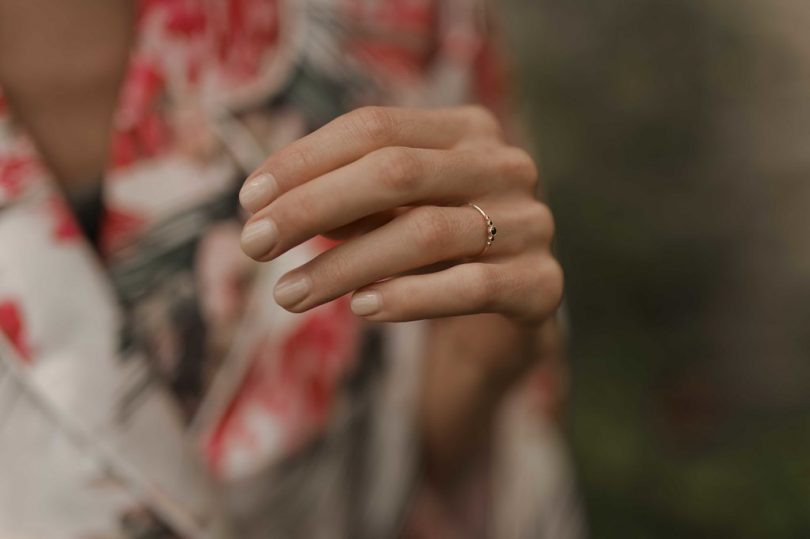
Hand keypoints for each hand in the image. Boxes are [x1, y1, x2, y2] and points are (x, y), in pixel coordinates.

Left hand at [238, 106, 561, 324]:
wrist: (513, 305)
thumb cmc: (439, 250)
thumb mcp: (391, 213)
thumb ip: (348, 201)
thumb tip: (267, 205)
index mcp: (467, 131)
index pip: (375, 128)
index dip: (305, 160)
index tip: (249, 200)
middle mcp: (505, 165)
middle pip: (396, 171)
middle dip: (314, 207)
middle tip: (254, 245)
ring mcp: (530, 223)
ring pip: (426, 233)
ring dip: (345, 265)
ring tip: (288, 295)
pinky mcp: (542, 284)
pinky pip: (471, 286)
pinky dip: (410, 297)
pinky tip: (362, 309)